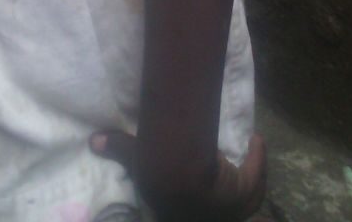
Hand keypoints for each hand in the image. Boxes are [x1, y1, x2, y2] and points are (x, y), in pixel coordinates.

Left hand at [90, 129, 265, 221]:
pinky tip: (256, 139)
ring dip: (247, 181)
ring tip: (246, 154)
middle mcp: (206, 213)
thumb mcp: (136, 159)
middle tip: (223, 172)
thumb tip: (93, 141)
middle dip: (224, 199)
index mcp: (178, 209)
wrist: (182, 178)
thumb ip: (118, 149)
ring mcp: (229, 208)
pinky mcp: (244, 194)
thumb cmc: (158, 173)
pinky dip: (258, 160)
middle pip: (220, 210)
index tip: (194, 184)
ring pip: (244, 199)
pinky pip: (256, 180)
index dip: (188, 202)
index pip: (183, 210)